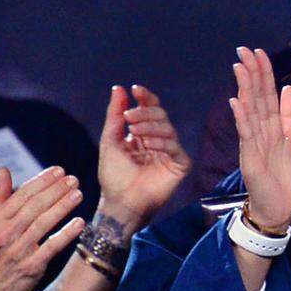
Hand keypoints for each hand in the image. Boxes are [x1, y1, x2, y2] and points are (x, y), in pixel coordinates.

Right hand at [0, 167, 85, 290]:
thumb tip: (3, 170)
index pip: (22, 195)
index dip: (42, 181)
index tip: (58, 171)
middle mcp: (6, 233)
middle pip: (35, 206)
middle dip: (56, 190)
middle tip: (73, 179)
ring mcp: (18, 250)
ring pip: (44, 224)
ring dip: (62, 207)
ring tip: (78, 194)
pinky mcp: (31, 267)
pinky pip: (51, 247)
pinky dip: (66, 234)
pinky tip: (79, 223)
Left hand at [97, 84, 190, 229]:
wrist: (120, 202)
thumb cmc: (113, 175)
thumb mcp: (110, 140)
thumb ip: (115, 115)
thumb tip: (119, 88)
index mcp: (143, 133)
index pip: (149, 108)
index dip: (145, 97)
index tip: (135, 89)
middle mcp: (158, 140)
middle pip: (160, 115)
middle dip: (145, 112)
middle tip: (130, 117)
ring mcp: (170, 153)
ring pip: (168, 128)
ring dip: (151, 126)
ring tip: (135, 132)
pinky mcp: (179, 165)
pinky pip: (175, 147)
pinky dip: (162, 142)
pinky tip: (149, 144)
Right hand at [229, 47, 290, 230]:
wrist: (281, 209)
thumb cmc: (286, 179)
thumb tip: (287, 88)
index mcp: (273, 127)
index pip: (267, 94)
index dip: (264, 74)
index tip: (259, 53)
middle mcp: (260, 131)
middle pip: (255, 97)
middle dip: (251, 73)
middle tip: (244, 50)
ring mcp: (253, 143)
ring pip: (249, 110)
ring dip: (244, 88)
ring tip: (239, 68)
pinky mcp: (250, 157)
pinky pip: (246, 133)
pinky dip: (242, 117)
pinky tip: (237, 101)